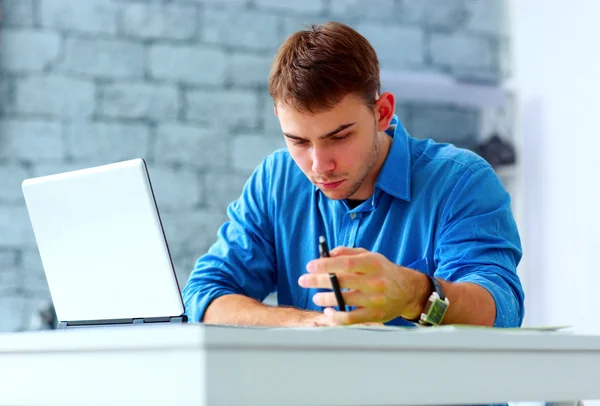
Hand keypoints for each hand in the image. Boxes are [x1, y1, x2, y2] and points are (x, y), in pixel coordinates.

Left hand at [298, 247, 428, 324]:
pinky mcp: (374, 315)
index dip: (326, 265)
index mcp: (373, 264)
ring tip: (316, 297)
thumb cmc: (383, 271)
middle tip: (303, 280)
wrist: (408, 290)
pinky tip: (328, 312)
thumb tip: (326, 254)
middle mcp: (375, 282)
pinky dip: (335, 317)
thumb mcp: (370, 256)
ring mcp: (375, 300)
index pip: (346, 263)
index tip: (310, 266)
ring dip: (324, 299)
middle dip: (317, 281)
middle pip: (341, 281)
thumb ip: (348, 253)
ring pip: (343, 301)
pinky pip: (349, 319)